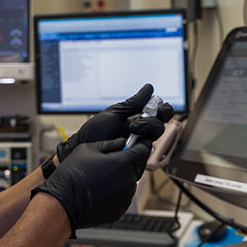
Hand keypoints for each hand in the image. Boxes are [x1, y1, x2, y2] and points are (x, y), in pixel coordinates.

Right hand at [32, 138, 151, 235]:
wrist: (62, 204)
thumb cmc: (71, 175)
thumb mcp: (87, 149)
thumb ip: (110, 144)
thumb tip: (121, 142)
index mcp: (123, 163)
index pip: (143, 149)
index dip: (140, 144)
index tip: (136, 143)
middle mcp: (129, 181)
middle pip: (139, 166)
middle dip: (130, 160)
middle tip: (113, 159)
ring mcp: (125, 198)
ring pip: (130, 182)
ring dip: (122, 177)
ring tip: (101, 176)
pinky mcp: (120, 210)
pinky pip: (123, 196)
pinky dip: (116, 192)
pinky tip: (100, 189)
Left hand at [54, 84, 174, 166]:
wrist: (83, 150)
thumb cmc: (94, 132)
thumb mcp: (113, 114)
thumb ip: (133, 103)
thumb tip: (149, 88)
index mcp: (136, 119)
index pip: (158, 113)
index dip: (163, 109)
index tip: (157, 105)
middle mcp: (141, 132)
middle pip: (161, 123)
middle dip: (155, 118)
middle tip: (143, 118)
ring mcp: (140, 145)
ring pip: (158, 134)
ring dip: (147, 126)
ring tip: (132, 128)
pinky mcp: (138, 157)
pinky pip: (149, 149)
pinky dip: (143, 141)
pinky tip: (131, 140)